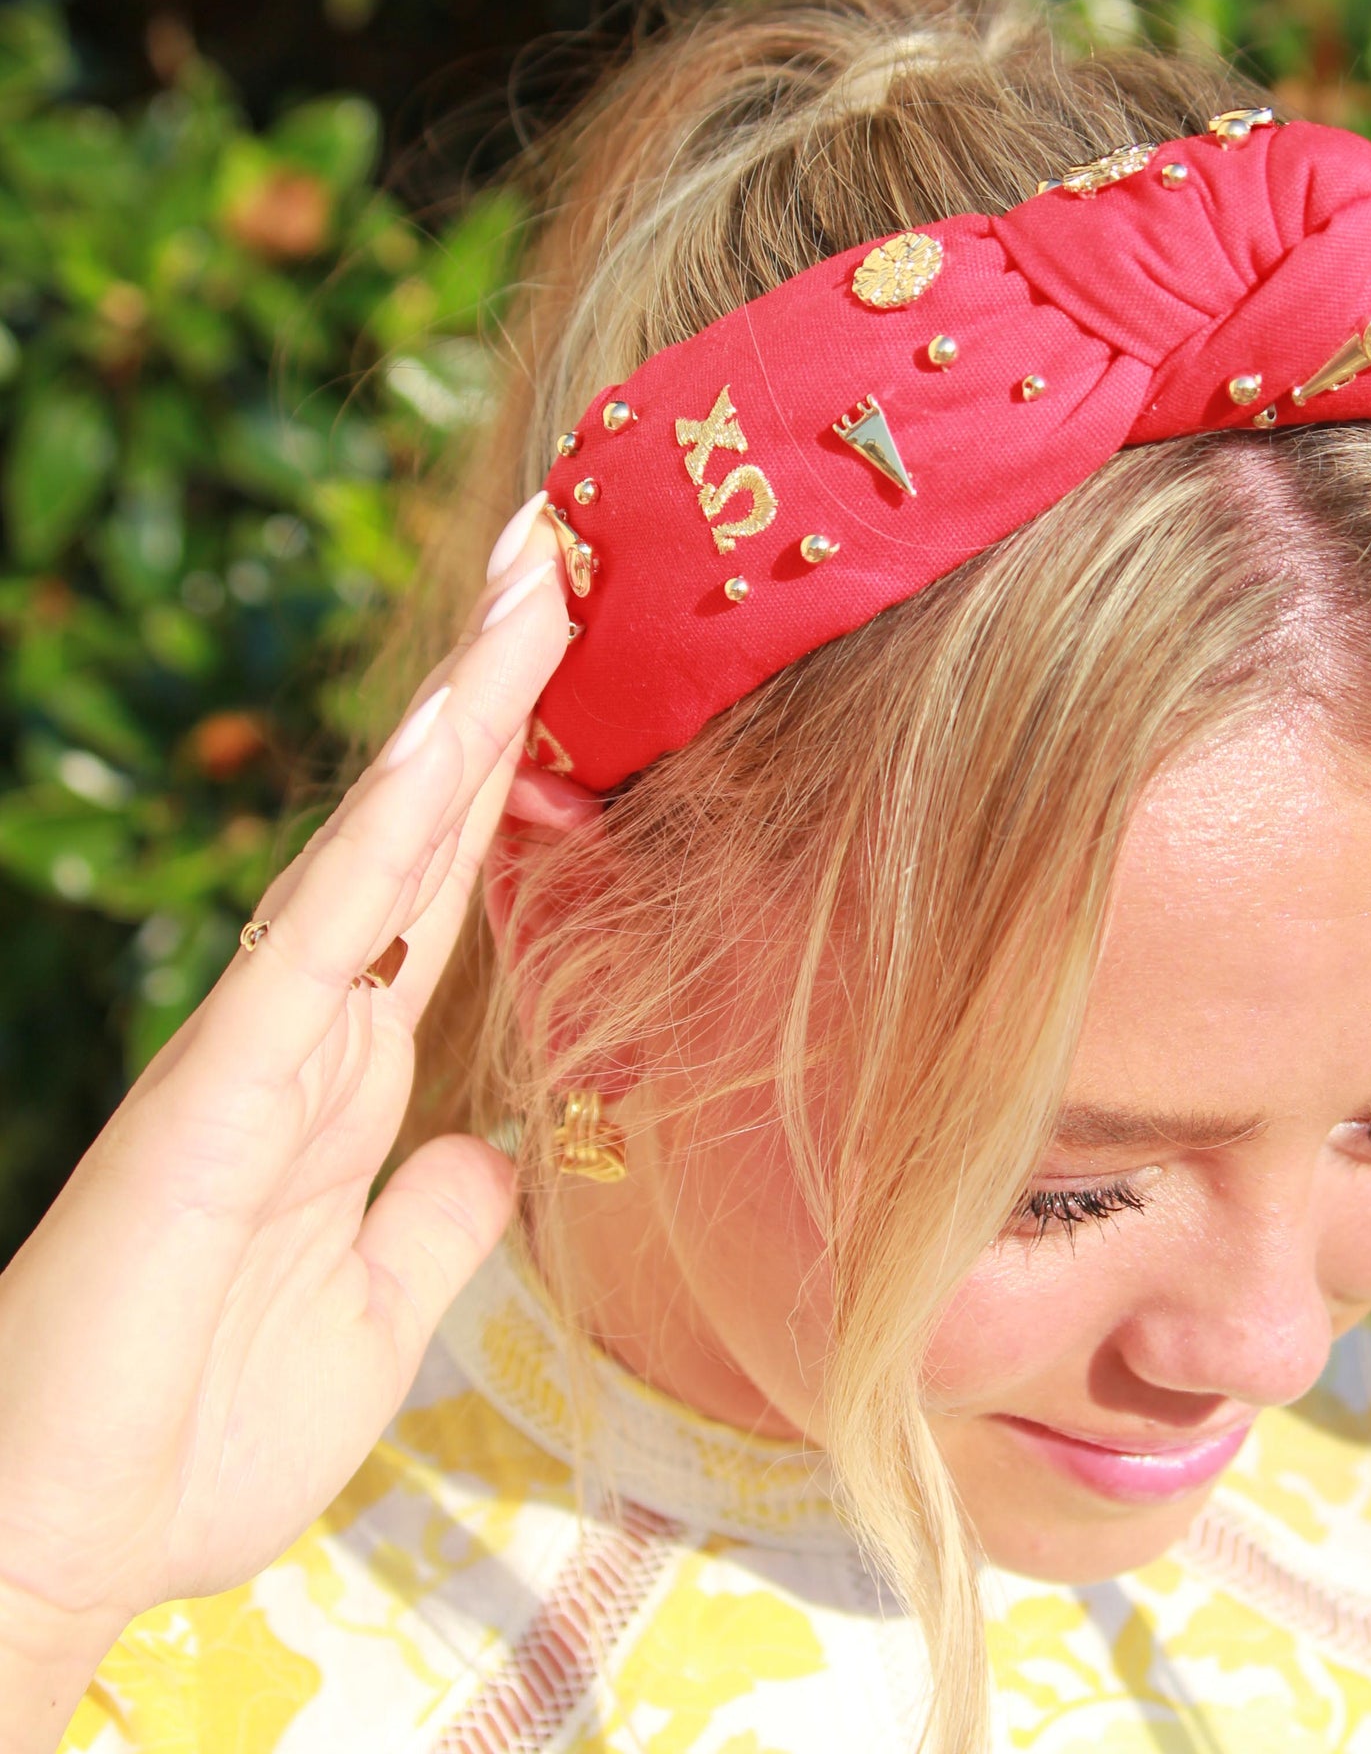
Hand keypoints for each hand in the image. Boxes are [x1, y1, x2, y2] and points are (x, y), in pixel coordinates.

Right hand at [0, 498, 566, 1745]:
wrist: (67, 1544)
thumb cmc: (200, 1435)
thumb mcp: (379, 1313)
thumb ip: (439, 1216)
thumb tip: (503, 1145)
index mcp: (362, 1073)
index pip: (460, 882)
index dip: (521, 770)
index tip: (584, 658)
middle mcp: (319, 1027)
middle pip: (433, 822)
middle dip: (502, 686)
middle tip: (566, 545)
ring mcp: (269, 1041)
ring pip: (384, 838)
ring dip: (463, 709)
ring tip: (533, 580)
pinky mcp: (224, 1085)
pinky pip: (321, 931)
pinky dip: (386, 827)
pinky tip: (445, 732)